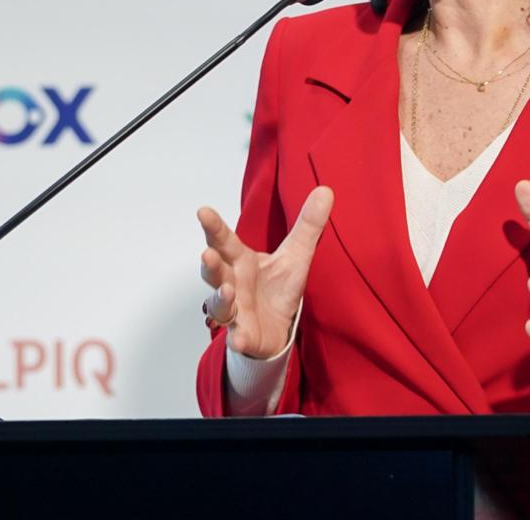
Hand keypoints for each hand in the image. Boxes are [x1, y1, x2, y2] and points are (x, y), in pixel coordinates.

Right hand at [196, 186, 333, 358]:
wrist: (277, 327)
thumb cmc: (277, 287)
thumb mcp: (297, 255)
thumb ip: (308, 225)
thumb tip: (326, 190)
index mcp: (242, 261)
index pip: (225, 241)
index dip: (214, 227)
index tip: (203, 211)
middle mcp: (232, 284)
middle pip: (215, 272)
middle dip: (210, 264)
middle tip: (207, 253)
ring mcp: (235, 311)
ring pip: (220, 305)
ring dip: (221, 299)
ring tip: (228, 291)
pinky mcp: (244, 335)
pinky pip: (237, 338)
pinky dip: (237, 339)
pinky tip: (239, 338)